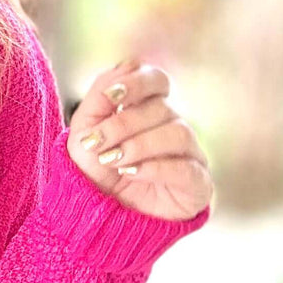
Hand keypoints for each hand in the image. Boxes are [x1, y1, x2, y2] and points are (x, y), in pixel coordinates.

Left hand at [66, 57, 212, 221]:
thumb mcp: (84, 130)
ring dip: (138, 145)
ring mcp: (190, 155)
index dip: (138, 82)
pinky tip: (131, 173)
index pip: (157, 80)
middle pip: (162, 108)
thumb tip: (125, 67)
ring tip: (113, 161)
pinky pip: (186, 167)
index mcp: (148, 110)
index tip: (113, 96)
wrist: (97, 215)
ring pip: (178, 132)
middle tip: (96, 144)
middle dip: (123, 124)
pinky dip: (155, 167)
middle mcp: (173, 127)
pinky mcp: (198, 185)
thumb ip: (100, 95)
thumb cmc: (94, 171)